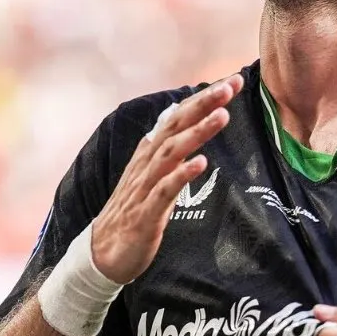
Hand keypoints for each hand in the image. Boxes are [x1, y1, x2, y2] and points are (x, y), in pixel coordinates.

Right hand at [91, 76, 243, 283]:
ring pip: (171, 153)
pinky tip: (201, 163)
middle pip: (175, 126)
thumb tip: (172, 125)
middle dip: (203, 104)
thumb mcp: (152, 177)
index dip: (203, 99)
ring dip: (197, 133)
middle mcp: (147, 163)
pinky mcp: (146, 213)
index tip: (232, 81)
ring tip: (223, 115)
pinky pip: (165, 190)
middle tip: (230, 85)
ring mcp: (145, 187)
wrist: (103, 254)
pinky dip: (182, 175)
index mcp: (151, 154)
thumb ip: (165, 151)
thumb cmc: (133, 212)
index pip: (178, 117)